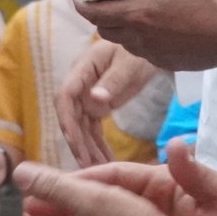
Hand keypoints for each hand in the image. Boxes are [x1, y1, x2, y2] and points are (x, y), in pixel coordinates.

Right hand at [57, 40, 158, 167]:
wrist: (150, 45)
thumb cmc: (140, 51)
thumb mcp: (131, 64)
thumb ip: (113, 81)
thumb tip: (93, 100)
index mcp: (84, 67)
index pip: (65, 96)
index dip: (67, 121)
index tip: (75, 143)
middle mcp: (81, 82)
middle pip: (70, 115)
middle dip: (77, 141)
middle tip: (88, 166)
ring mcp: (87, 94)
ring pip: (81, 125)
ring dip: (87, 147)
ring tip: (97, 170)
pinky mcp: (97, 103)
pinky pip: (92, 127)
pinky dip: (96, 144)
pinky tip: (104, 161)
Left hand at [73, 0, 216, 71]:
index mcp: (139, 14)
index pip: (96, 14)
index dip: (82, 6)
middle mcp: (142, 39)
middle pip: (108, 31)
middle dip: (101, 17)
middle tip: (106, 1)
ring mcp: (156, 54)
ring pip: (126, 44)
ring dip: (122, 29)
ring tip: (132, 11)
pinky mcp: (170, 64)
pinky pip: (146, 53)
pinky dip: (143, 41)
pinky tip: (158, 27)